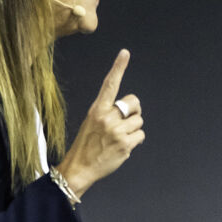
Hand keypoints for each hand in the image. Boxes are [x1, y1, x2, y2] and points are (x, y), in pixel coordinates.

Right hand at [56, 49, 144, 195]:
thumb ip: (107, 112)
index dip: (118, 67)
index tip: (125, 53)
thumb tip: (127, 109)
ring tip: (119, 138)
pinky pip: (141, 135)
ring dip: (133, 129)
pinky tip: (123, 146)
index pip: (109, 84)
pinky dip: (135, 140)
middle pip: (134, 103)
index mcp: (96, 109)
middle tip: (126, 121)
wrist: (80, 167)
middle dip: (134, 111)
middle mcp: (107, 118)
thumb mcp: (91, 122)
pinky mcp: (125, 144)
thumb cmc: (86, 144)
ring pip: (139, 121)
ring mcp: (117, 131)